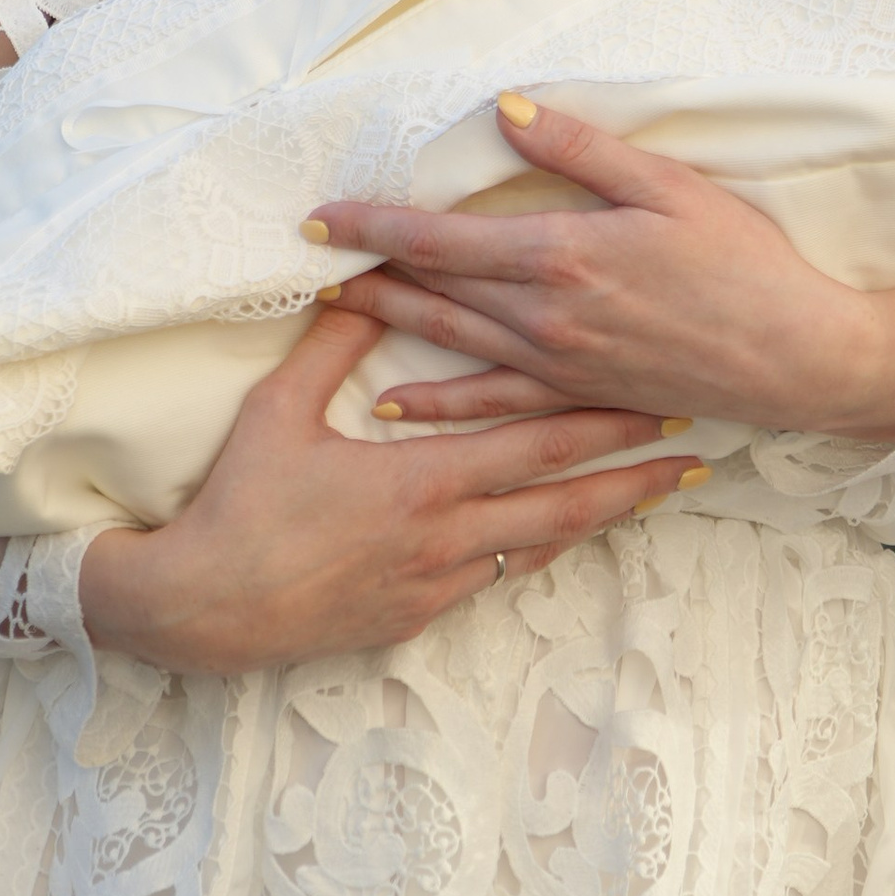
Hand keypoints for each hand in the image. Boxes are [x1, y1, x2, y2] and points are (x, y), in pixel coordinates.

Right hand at [75, 301, 697, 673]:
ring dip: (595, 520)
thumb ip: (332, 343)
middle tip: (693, 458)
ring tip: (648, 498)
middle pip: (561, 506)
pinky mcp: (415, 618)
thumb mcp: (280, 409)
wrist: (201, 609)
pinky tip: (560, 539)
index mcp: (421, 480)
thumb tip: (363, 278)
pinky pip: (495, 579)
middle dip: (631, 480)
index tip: (661, 404)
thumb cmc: (237, 504)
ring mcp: (434, 585)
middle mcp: (444, 538)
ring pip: (537, 548)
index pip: (536, 446)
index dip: (605, 427)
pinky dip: (535, 552)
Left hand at [307, 97, 894, 445]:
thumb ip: (583, 151)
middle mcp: (544, 316)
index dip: (375, 226)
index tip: (321, 215)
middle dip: (367, 268)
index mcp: (561, 254)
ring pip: (451, 341)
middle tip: (307, 257)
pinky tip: (397, 400)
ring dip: (389, 322)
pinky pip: (491, 401)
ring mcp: (558, 365)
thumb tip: (510, 109)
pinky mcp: (579, 395)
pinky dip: (439, 400)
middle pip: (434, 289)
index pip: (442, 237)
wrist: (796, 356)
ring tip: (334, 307)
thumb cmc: (744, 261)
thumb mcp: (669, 187)